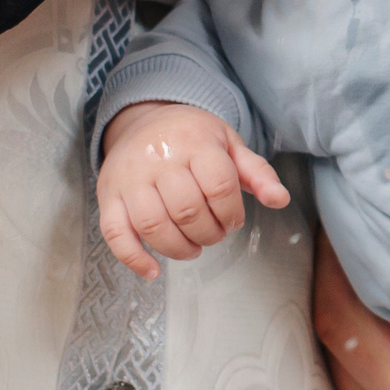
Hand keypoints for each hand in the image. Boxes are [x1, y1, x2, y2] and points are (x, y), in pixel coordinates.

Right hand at [96, 100, 287, 279]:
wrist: (143, 119)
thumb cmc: (192, 137)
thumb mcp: (229, 144)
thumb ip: (256, 172)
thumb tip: (280, 200)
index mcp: (194, 142)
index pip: (219, 187)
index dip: (232, 214)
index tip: (232, 220)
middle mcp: (158, 158)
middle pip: (188, 210)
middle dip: (208, 234)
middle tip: (213, 234)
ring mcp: (129, 178)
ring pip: (154, 226)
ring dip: (179, 249)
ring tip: (192, 248)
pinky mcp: (108, 196)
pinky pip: (115, 233)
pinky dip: (134, 258)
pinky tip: (152, 271)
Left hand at [312, 234, 389, 389]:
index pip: (345, 318)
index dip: (336, 266)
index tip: (348, 222)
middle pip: (334, 341)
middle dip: (336, 284)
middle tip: (355, 233)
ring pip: (341, 366)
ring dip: (349, 316)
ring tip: (371, 267)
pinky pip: (360, 389)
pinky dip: (363, 348)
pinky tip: (387, 316)